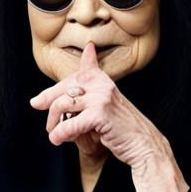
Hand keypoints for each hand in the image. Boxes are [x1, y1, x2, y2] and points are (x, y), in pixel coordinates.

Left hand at [30, 44, 188, 191]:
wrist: (144, 144)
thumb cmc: (121, 130)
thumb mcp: (105, 109)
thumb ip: (84, 102)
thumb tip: (48, 102)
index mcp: (104, 81)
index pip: (86, 68)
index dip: (84, 59)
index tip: (88, 47)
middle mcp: (102, 85)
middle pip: (63, 88)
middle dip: (48, 103)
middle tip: (47, 122)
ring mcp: (101, 98)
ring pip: (62, 104)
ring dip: (53, 122)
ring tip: (53, 133)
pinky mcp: (100, 115)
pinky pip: (70, 124)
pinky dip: (60, 134)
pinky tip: (57, 140)